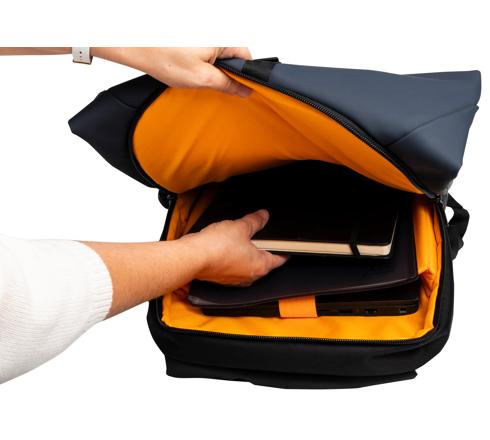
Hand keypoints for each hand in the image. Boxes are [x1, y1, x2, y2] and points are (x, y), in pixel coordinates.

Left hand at [91, 47, 252, 96]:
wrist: (137, 48)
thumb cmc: (164, 58)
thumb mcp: (202, 78)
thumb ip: (227, 85)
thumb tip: (245, 90)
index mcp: (222, 38)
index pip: (246, 56)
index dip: (245, 75)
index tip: (239, 88)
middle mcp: (215, 32)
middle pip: (233, 56)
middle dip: (226, 72)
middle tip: (211, 83)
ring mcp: (204, 34)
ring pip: (219, 55)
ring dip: (213, 68)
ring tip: (196, 74)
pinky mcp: (193, 38)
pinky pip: (207, 52)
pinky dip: (202, 62)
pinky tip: (189, 69)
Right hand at [181, 209, 287, 285]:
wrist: (193, 257)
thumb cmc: (217, 246)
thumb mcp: (241, 226)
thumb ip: (255, 221)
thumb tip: (263, 216)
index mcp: (261, 266)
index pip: (280, 259)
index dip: (284, 250)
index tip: (287, 246)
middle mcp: (249, 277)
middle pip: (263, 262)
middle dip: (261, 248)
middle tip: (259, 235)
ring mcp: (235, 280)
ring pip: (246, 265)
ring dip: (245, 254)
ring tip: (239, 238)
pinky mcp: (221, 278)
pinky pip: (232, 268)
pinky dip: (232, 258)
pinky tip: (225, 246)